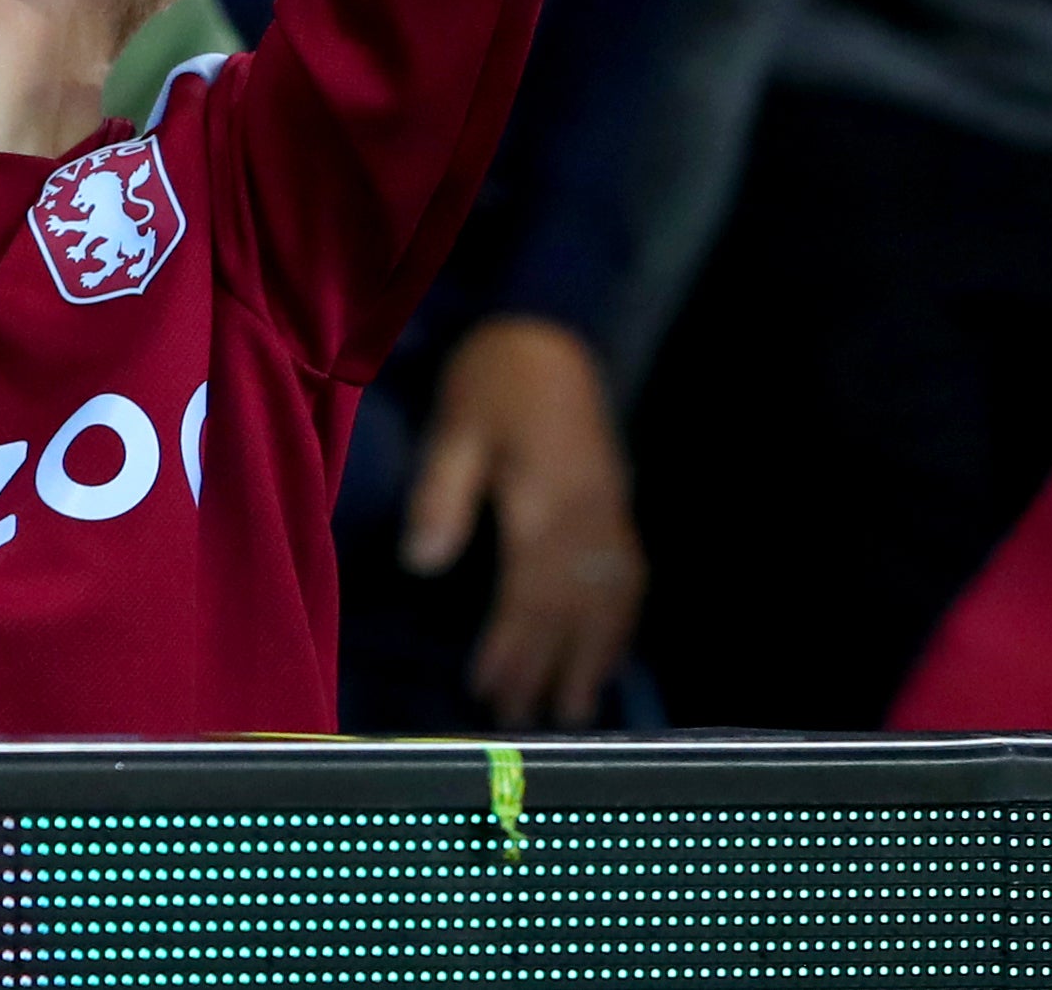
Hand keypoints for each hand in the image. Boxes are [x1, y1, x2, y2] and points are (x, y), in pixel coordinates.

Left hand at [401, 313, 644, 727]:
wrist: (552, 331)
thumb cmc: (494, 378)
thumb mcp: (455, 426)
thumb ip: (441, 495)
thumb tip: (422, 566)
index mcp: (544, 501)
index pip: (527, 592)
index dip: (510, 647)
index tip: (488, 690)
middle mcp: (587, 517)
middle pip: (568, 609)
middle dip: (545, 668)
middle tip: (520, 721)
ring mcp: (611, 513)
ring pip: (607, 602)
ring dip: (590, 658)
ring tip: (573, 711)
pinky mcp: (619, 506)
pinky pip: (629, 577)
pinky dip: (620, 622)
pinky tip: (608, 652)